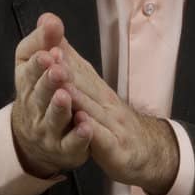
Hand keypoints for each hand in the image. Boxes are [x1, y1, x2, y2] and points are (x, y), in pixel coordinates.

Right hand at [10, 14, 91, 178]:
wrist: (38, 138)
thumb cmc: (41, 92)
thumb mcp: (40, 65)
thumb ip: (46, 41)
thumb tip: (50, 18)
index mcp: (28, 84)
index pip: (29, 72)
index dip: (38, 64)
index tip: (48, 52)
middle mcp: (34, 107)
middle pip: (39, 95)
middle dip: (48, 81)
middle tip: (58, 70)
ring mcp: (48, 130)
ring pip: (52, 119)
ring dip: (59, 107)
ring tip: (65, 95)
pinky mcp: (64, 149)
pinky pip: (70, 144)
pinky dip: (77, 136)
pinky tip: (86, 127)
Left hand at [41, 17, 179, 194]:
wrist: (146, 150)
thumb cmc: (114, 122)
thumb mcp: (96, 95)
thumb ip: (78, 73)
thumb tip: (57, 46)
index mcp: (98, 90)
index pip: (79, 71)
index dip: (64, 58)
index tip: (47, 44)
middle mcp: (106, 103)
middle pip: (84, 85)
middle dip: (66, 71)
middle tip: (49, 57)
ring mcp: (113, 125)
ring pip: (92, 108)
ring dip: (77, 97)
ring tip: (61, 87)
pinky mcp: (116, 148)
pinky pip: (102, 138)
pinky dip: (91, 129)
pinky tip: (80, 121)